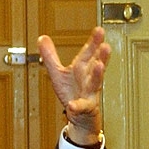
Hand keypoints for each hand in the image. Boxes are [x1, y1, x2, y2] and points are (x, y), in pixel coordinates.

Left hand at [38, 27, 109, 143]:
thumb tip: (42, 37)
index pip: (88, 53)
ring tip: (99, 66)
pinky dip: (77, 106)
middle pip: (95, 65)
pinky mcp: (85, 108)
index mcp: (82, 69)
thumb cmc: (71, 93)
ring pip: (95, 83)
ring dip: (97, 75)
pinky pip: (81, 107)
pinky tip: (72, 105)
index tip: (99, 30)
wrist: (80, 117)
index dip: (93, 42)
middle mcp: (88, 79)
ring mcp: (89, 94)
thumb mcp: (58, 73)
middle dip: (101, 56)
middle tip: (106, 46)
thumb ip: (50, 56)